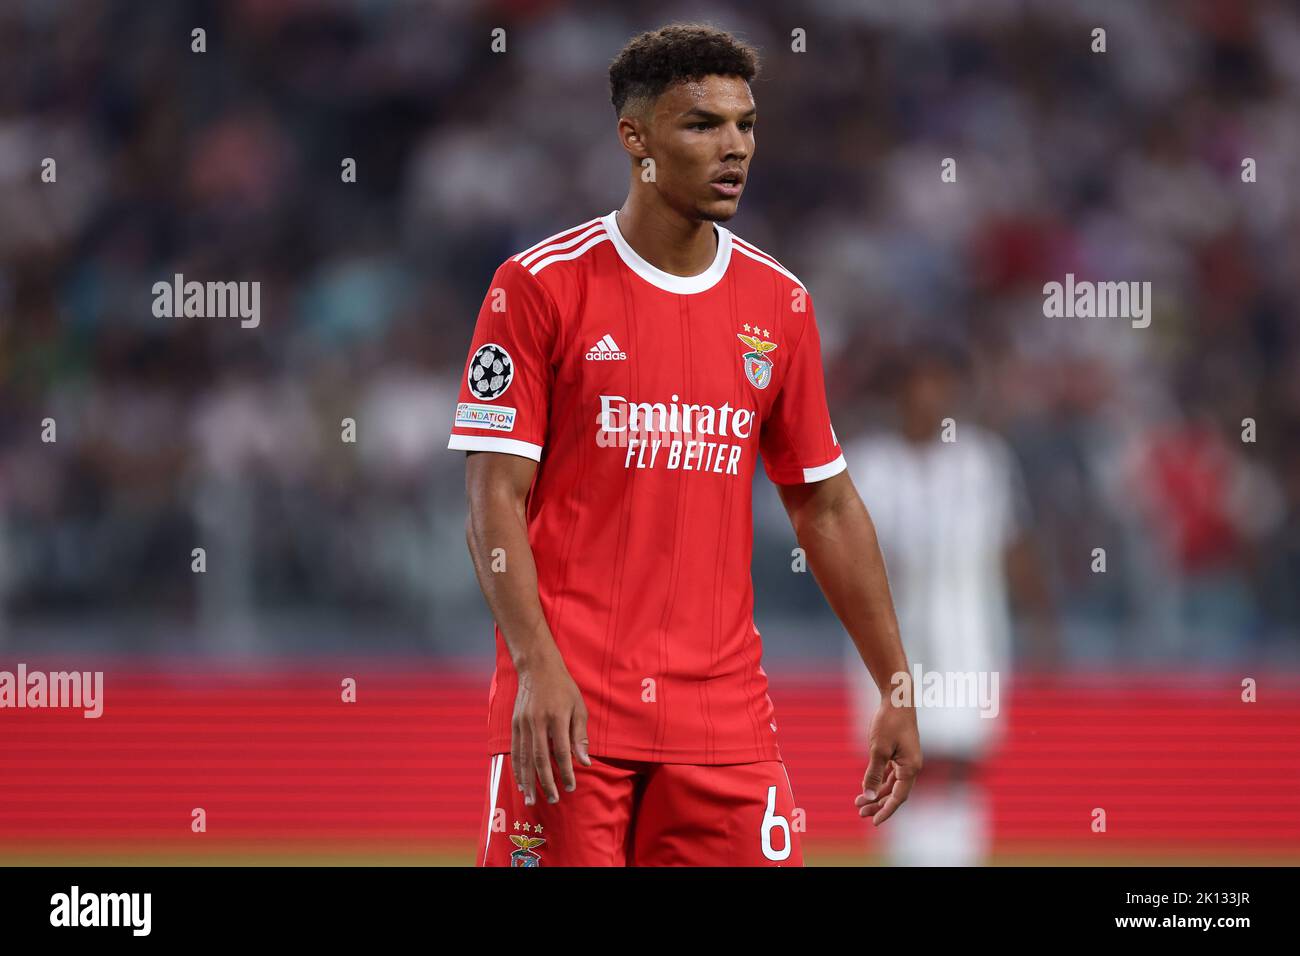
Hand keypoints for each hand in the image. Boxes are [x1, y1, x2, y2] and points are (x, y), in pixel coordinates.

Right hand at [511, 651, 590, 805]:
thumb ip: (580, 736)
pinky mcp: (514, 724)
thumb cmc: (563, 688)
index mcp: (556, 718)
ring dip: (528, 781)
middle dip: (545, 782)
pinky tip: (521, 782)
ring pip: (523, 758)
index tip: (571, 787)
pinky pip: (515, 751)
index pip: (561, 752)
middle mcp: (537, 722)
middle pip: (540, 759)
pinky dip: (517, 768)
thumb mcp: (578, 707)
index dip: (566, 772)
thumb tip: (585, 762)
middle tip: (553, 800)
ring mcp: (523, 723)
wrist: (537, 667)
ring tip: (531, 799)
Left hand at [854, 698, 920, 825]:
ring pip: (892, 784)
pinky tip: (868, 786)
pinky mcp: (901, 753)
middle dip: (878, 804)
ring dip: (877, 793)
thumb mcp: (877, 750)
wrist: (897, 699)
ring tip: (859, 802)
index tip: (874, 822)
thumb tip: (868, 796)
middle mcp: (912, 766)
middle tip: (860, 813)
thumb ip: (873, 774)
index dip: (886, 811)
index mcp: (910, 768)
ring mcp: (907, 760)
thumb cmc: (889, 722)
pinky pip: (891, 774)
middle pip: (895, 793)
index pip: (898, 797)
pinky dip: (880, 782)